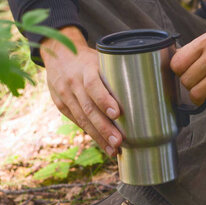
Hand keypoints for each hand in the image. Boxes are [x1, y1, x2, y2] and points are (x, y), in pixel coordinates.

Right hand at [41, 26, 122, 155]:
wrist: (58, 54)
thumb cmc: (89, 59)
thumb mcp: (101, 59)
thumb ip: (117, 73)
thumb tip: (147, 89)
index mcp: (85, 68)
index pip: (93, 85)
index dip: (104, 100)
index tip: (116, 114)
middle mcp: (73, 83)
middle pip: (88, 108)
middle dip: (104, 127)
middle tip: (119, 141)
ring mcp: (65, 95)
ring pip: (82, 119)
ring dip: (99, 137)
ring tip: (114, 149)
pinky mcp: (61, 106)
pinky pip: (78, 122)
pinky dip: (92, 135)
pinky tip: (104, 145)